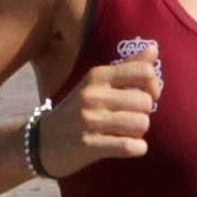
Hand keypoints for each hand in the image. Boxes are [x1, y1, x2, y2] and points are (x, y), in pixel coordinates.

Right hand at [39, 46, 161, 178]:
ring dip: (139, 133)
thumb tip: (155, 48)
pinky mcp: (89, 145)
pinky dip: (137, 149)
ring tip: (125, 133)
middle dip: (144, 114)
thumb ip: (128, 67)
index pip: (144, 72)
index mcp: (97, 76)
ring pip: (141, 124)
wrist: (41, 141)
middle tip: (129, 120)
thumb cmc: (76, 110)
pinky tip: (127, 147)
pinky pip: (130, 146)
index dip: (154, 87)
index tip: (146, 97)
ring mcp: (90, 120)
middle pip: (146, 102)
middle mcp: (93, 95)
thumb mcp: (96, 84)